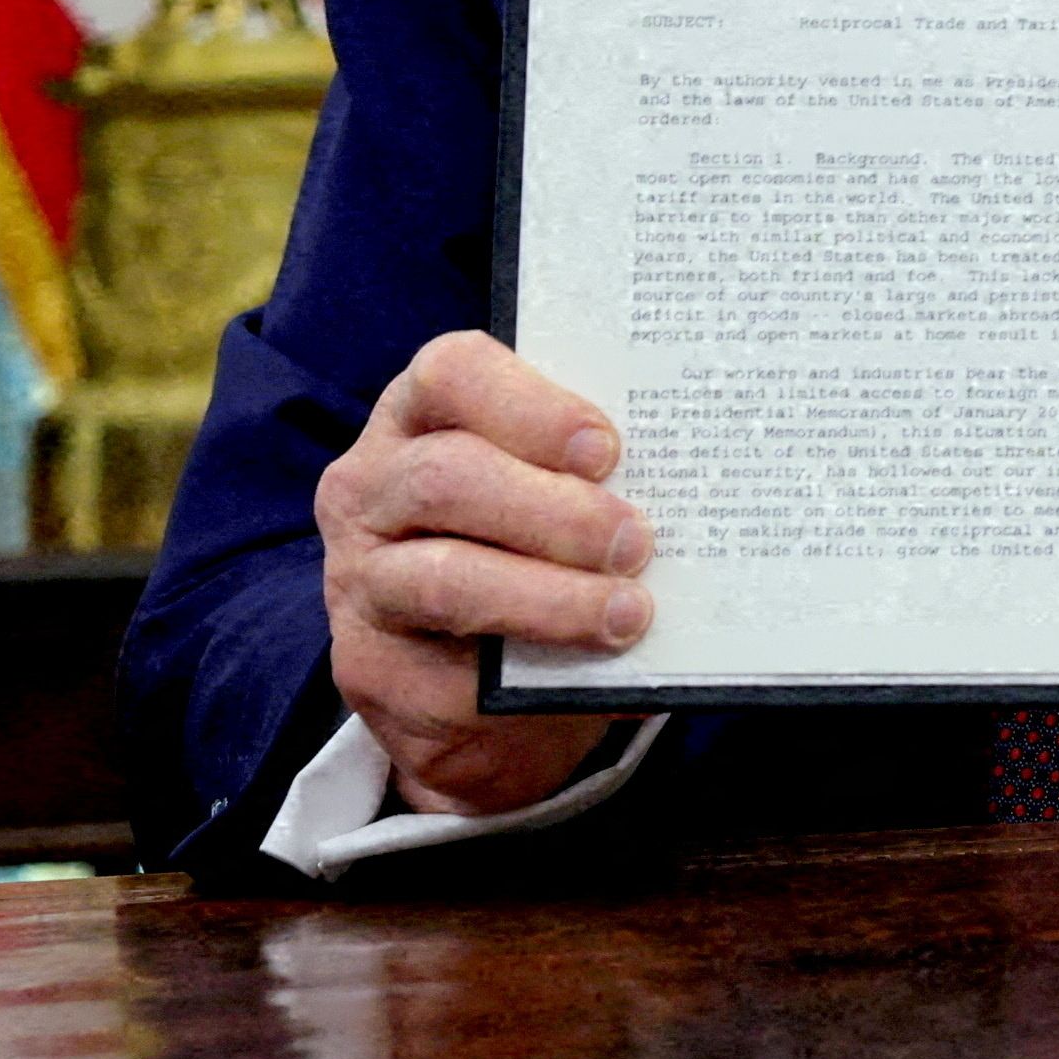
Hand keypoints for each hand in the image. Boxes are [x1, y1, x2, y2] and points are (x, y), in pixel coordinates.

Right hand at [317, 330, 648, 814]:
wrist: (480, 685)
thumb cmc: (535, 547)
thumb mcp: (554, 488)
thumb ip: (596, 475)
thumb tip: (698, 487)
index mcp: (422, 416)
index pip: (452, 373)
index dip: (530, 405)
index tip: (606, 448)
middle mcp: (372, 487)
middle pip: (447, 477)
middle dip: (555, 511)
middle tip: (635, 541)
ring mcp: (360, 581)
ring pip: (444, 578)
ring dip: (549, 597)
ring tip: (628, 613)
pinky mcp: (369, 668)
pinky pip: (451, 674)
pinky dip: (537, 666)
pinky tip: (598, 670)